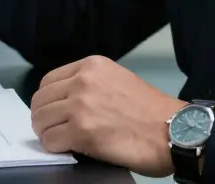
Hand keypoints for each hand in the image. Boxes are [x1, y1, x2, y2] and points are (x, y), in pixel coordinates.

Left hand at [30, 55, 185, 177]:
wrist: (174, 130)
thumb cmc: (151, 110)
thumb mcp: (118, 81)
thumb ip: (91, 86)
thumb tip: (66, 103)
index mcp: (92, 66)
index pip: (48, 81)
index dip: (48, 100)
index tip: (54, 112)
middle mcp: (83, 81)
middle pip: (41, 101)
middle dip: (43, 118)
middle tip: (54, 131)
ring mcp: (80, 106)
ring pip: (41, 121)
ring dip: (48, 134)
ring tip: (62, 141)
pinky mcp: (81, 132)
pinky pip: (51, 141)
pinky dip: (56, 148)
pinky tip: (69, 149)